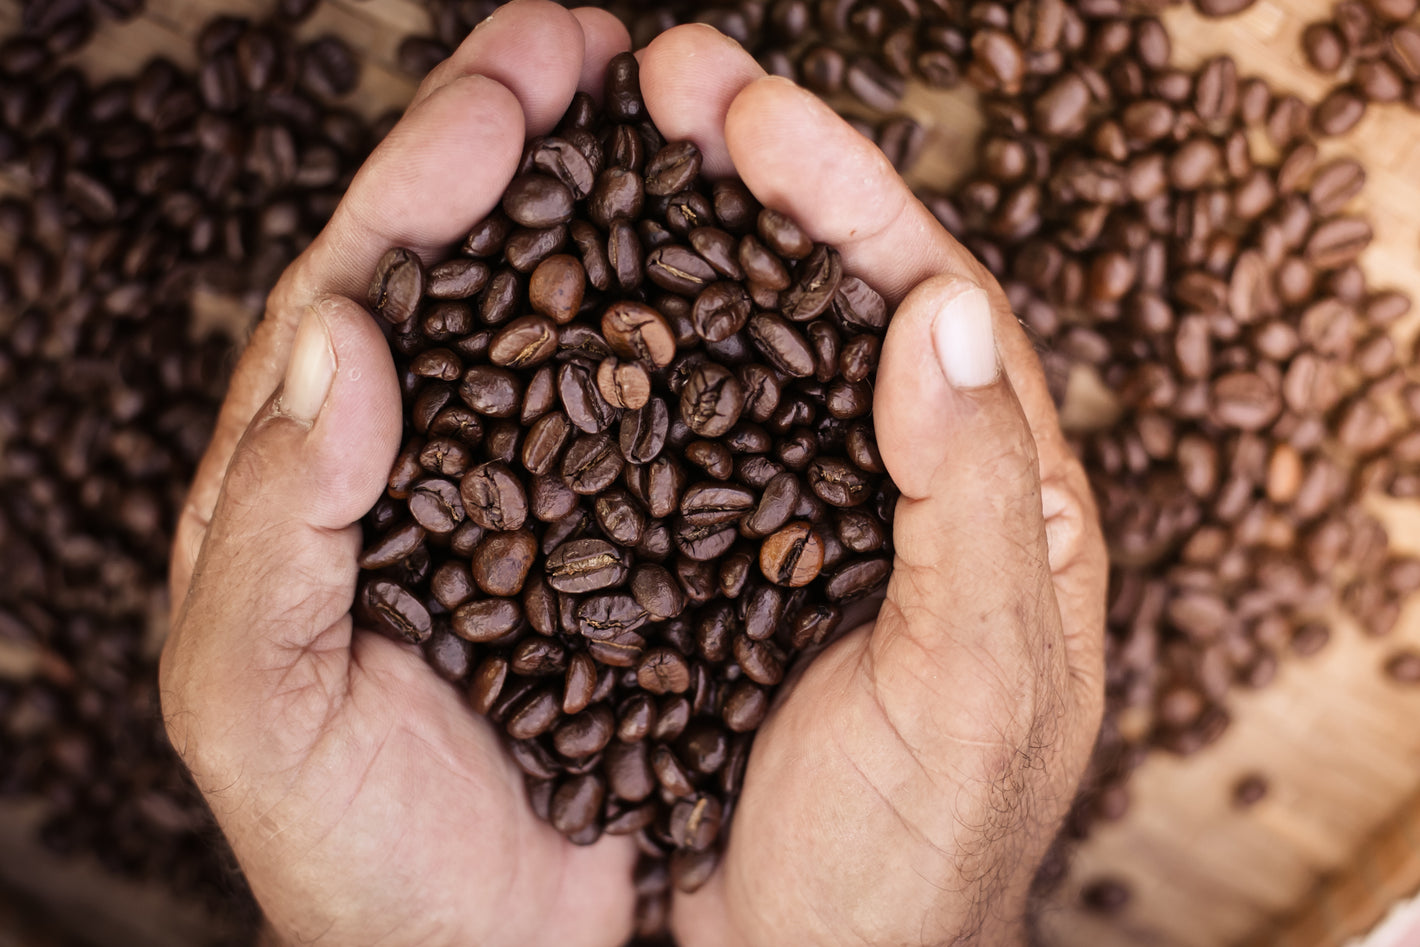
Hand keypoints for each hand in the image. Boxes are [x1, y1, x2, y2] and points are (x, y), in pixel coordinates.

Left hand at [159, 5, 642, 945]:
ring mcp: (566, 513)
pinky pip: (692, 431)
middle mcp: (452, 482)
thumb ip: (268, 526)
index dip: (427, 178)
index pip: (370, 294)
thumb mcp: (256, 708)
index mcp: (334, 491)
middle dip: (527, 147)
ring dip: (632, 218)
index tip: (505, 88)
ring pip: (593, 336)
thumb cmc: (378, 880)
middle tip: (585, 41)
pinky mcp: (663, 562)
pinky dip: (719, 342)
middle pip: (483, 280)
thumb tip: (340, 337)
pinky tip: (753, 268)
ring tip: (681, 108)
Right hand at [635, 28, 1107, 945]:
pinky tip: (564, 295)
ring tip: (605, 142)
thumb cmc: (912, 861)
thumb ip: (977, 505)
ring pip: (740, 347)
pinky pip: (667, 434)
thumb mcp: (978, 692)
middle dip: (753, 178)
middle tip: (669, 77)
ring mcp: (793, 518)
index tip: (748, 111)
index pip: (924, 303)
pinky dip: (624, 354)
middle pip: (827, 294)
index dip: (842, 196)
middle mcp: (894, 487)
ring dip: (680, 242)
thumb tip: (937, 312)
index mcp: (993, 502)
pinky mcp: (703, 563)